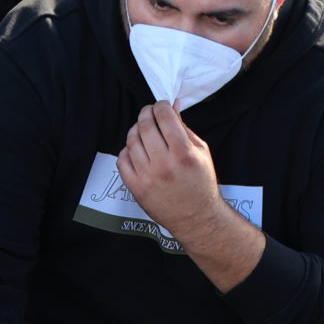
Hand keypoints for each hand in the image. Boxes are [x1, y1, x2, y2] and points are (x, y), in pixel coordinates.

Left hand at [116, 102, 227, 239]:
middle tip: (149, 113)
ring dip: (136, 130)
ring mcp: (147, 177)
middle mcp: (164, 164)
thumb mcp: (201, 152)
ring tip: (143, 131)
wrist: (196, 218)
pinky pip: (122, 160)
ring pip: (131, 141)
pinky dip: (127, 151)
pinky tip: (136, 151)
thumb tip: (173, 106)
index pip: (164, 116)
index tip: (161, 106)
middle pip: (145, 126)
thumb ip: (184, 128)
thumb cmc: (201, 184)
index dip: (160, 105)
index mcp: (183, 153)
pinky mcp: (136, 188)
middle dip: (146, 113)